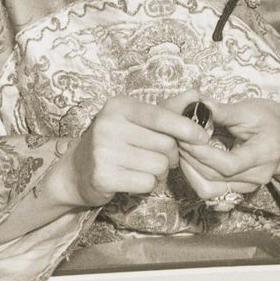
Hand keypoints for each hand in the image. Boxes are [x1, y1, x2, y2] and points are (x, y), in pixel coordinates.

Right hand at [49, 94, 210, 208]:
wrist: (76, 171)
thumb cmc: (114, 143)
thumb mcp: (137, 121)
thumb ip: (167, 110)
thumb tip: (196, 96)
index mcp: (118, 106)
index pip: (161, 116)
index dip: (186, 128)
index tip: (203, 137)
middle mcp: (108, 125)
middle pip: (165, 145)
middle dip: (170, 156)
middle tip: (158, 157)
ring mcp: (103, 151)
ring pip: (159, 166)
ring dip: (159, 172)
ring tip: (142, 168)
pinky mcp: (102, 176)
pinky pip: (146, 183)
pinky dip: (147, 185)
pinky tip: (133, 179)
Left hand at [177, 97, 279, 203]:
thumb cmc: (270, 120)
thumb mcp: (250, 109)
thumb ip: (223, 111)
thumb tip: (198, 105)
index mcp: (264, 155)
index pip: (228, 164)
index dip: (203, 153)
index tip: (185, 136)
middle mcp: (257, 176)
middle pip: (214, 177)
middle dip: (190, 158)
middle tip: (175, 138)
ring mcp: (248, 187)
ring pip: (208, 188)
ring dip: (189, 170)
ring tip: (181, 148)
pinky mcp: (238, 190)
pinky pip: (210, 189)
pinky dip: (195, 175)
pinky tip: (189, 158)